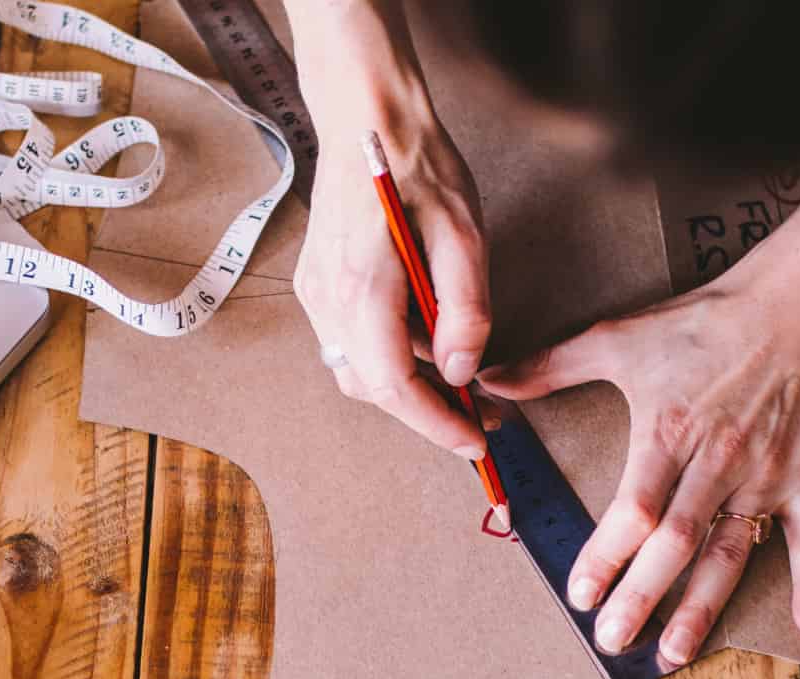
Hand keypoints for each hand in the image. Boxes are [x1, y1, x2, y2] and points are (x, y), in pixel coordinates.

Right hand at [289, 4, 490, 455]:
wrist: (366, 117)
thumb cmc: (417, 166)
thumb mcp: (464, 236)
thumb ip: (465, 311)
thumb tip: (463, 372)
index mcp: (362, 288)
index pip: (393, 385)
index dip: (434, 423)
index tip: (473, 440)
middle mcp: (327, 299)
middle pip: (374, 387)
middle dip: (428, 411)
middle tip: (483, 416)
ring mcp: (317, 294)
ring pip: (362, 370)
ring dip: (413, 385)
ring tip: (467, 380)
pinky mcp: (318, 287)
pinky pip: (354, 343)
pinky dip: (395, 355)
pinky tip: (432, 340)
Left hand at [480, 174, 799, 664]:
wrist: (792, 303)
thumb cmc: (701, 323)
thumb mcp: (619, 337)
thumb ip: (550, 367)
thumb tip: (486, 379)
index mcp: (668, 434)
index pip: (633, 510)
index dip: (606, 556)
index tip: (581, 596)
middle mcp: (716, 463)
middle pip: (676, 544)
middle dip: (643, 597)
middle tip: (613, 641)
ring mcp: (763, 475)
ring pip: (731, 553)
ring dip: (703, 608)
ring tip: (676, 652)